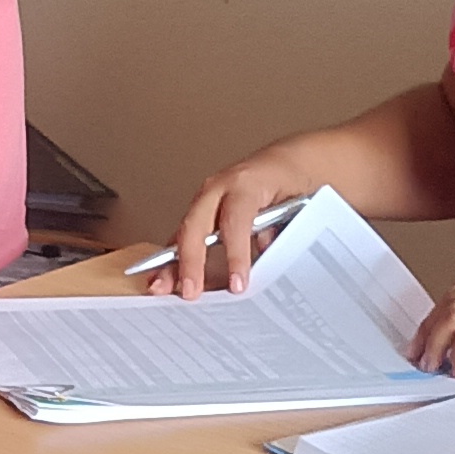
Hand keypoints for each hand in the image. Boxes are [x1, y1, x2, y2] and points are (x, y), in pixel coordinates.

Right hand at [160, 149, 319, 297]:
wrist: (285, 163)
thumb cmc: (290, 182)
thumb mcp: (294, 207)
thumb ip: (276, 236)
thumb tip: (262, 268)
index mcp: (246, 183)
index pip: (235, 221)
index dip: (235, 254)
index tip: (237, 283)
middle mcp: (220, 187)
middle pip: (197, 224)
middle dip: (191, 260)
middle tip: (191, 290)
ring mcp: (206, 198)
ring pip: (183, 230)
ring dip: (171, 262)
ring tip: (160, 287)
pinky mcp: (201, 211)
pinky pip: (184, 235)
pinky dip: (172, 258)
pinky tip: (162, 278)